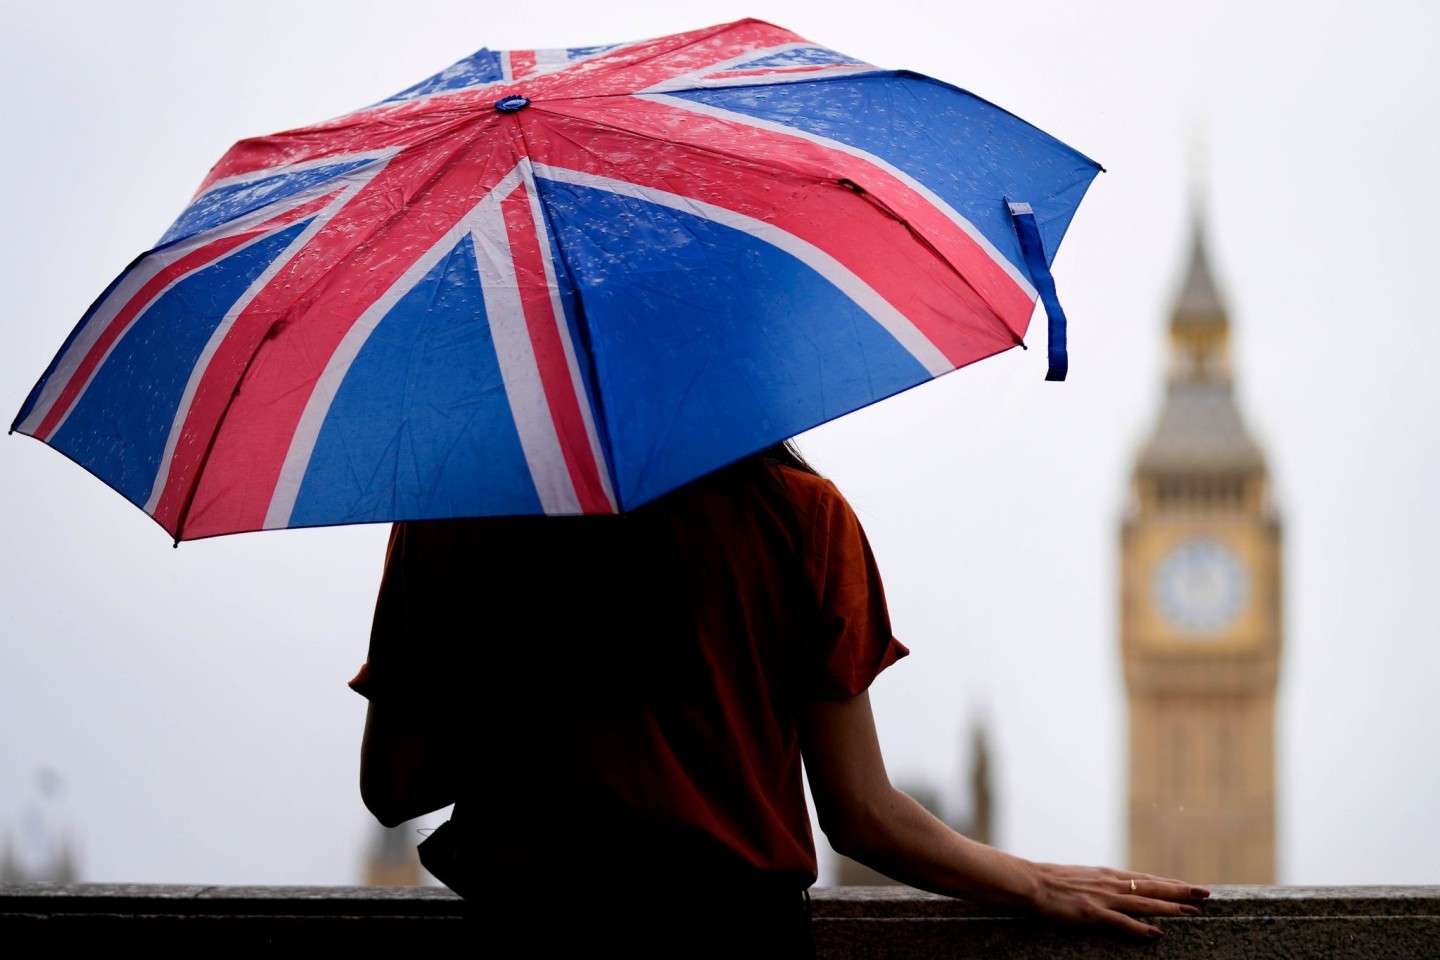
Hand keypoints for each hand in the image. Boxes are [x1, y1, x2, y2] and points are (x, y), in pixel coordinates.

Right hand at [1027, 863, 1209, 939]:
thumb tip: (1114, 890)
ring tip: (1193, 910)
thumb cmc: (1049, 881)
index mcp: (1107, 875)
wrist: (1029, 882)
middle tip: (1205, 893)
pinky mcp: (1093, 913)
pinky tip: (1158, 934)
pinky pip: (1122, 923)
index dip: (1170, 883)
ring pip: (1144, 902)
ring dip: (1170, 906)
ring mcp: (1103, 898)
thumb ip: (1099, 884)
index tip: (1190, 886)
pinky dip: (1141, 929)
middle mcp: (1110, 883)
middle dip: (1180, 891)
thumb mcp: (1080, 877)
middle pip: (1152, 887)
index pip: (1146, 878)